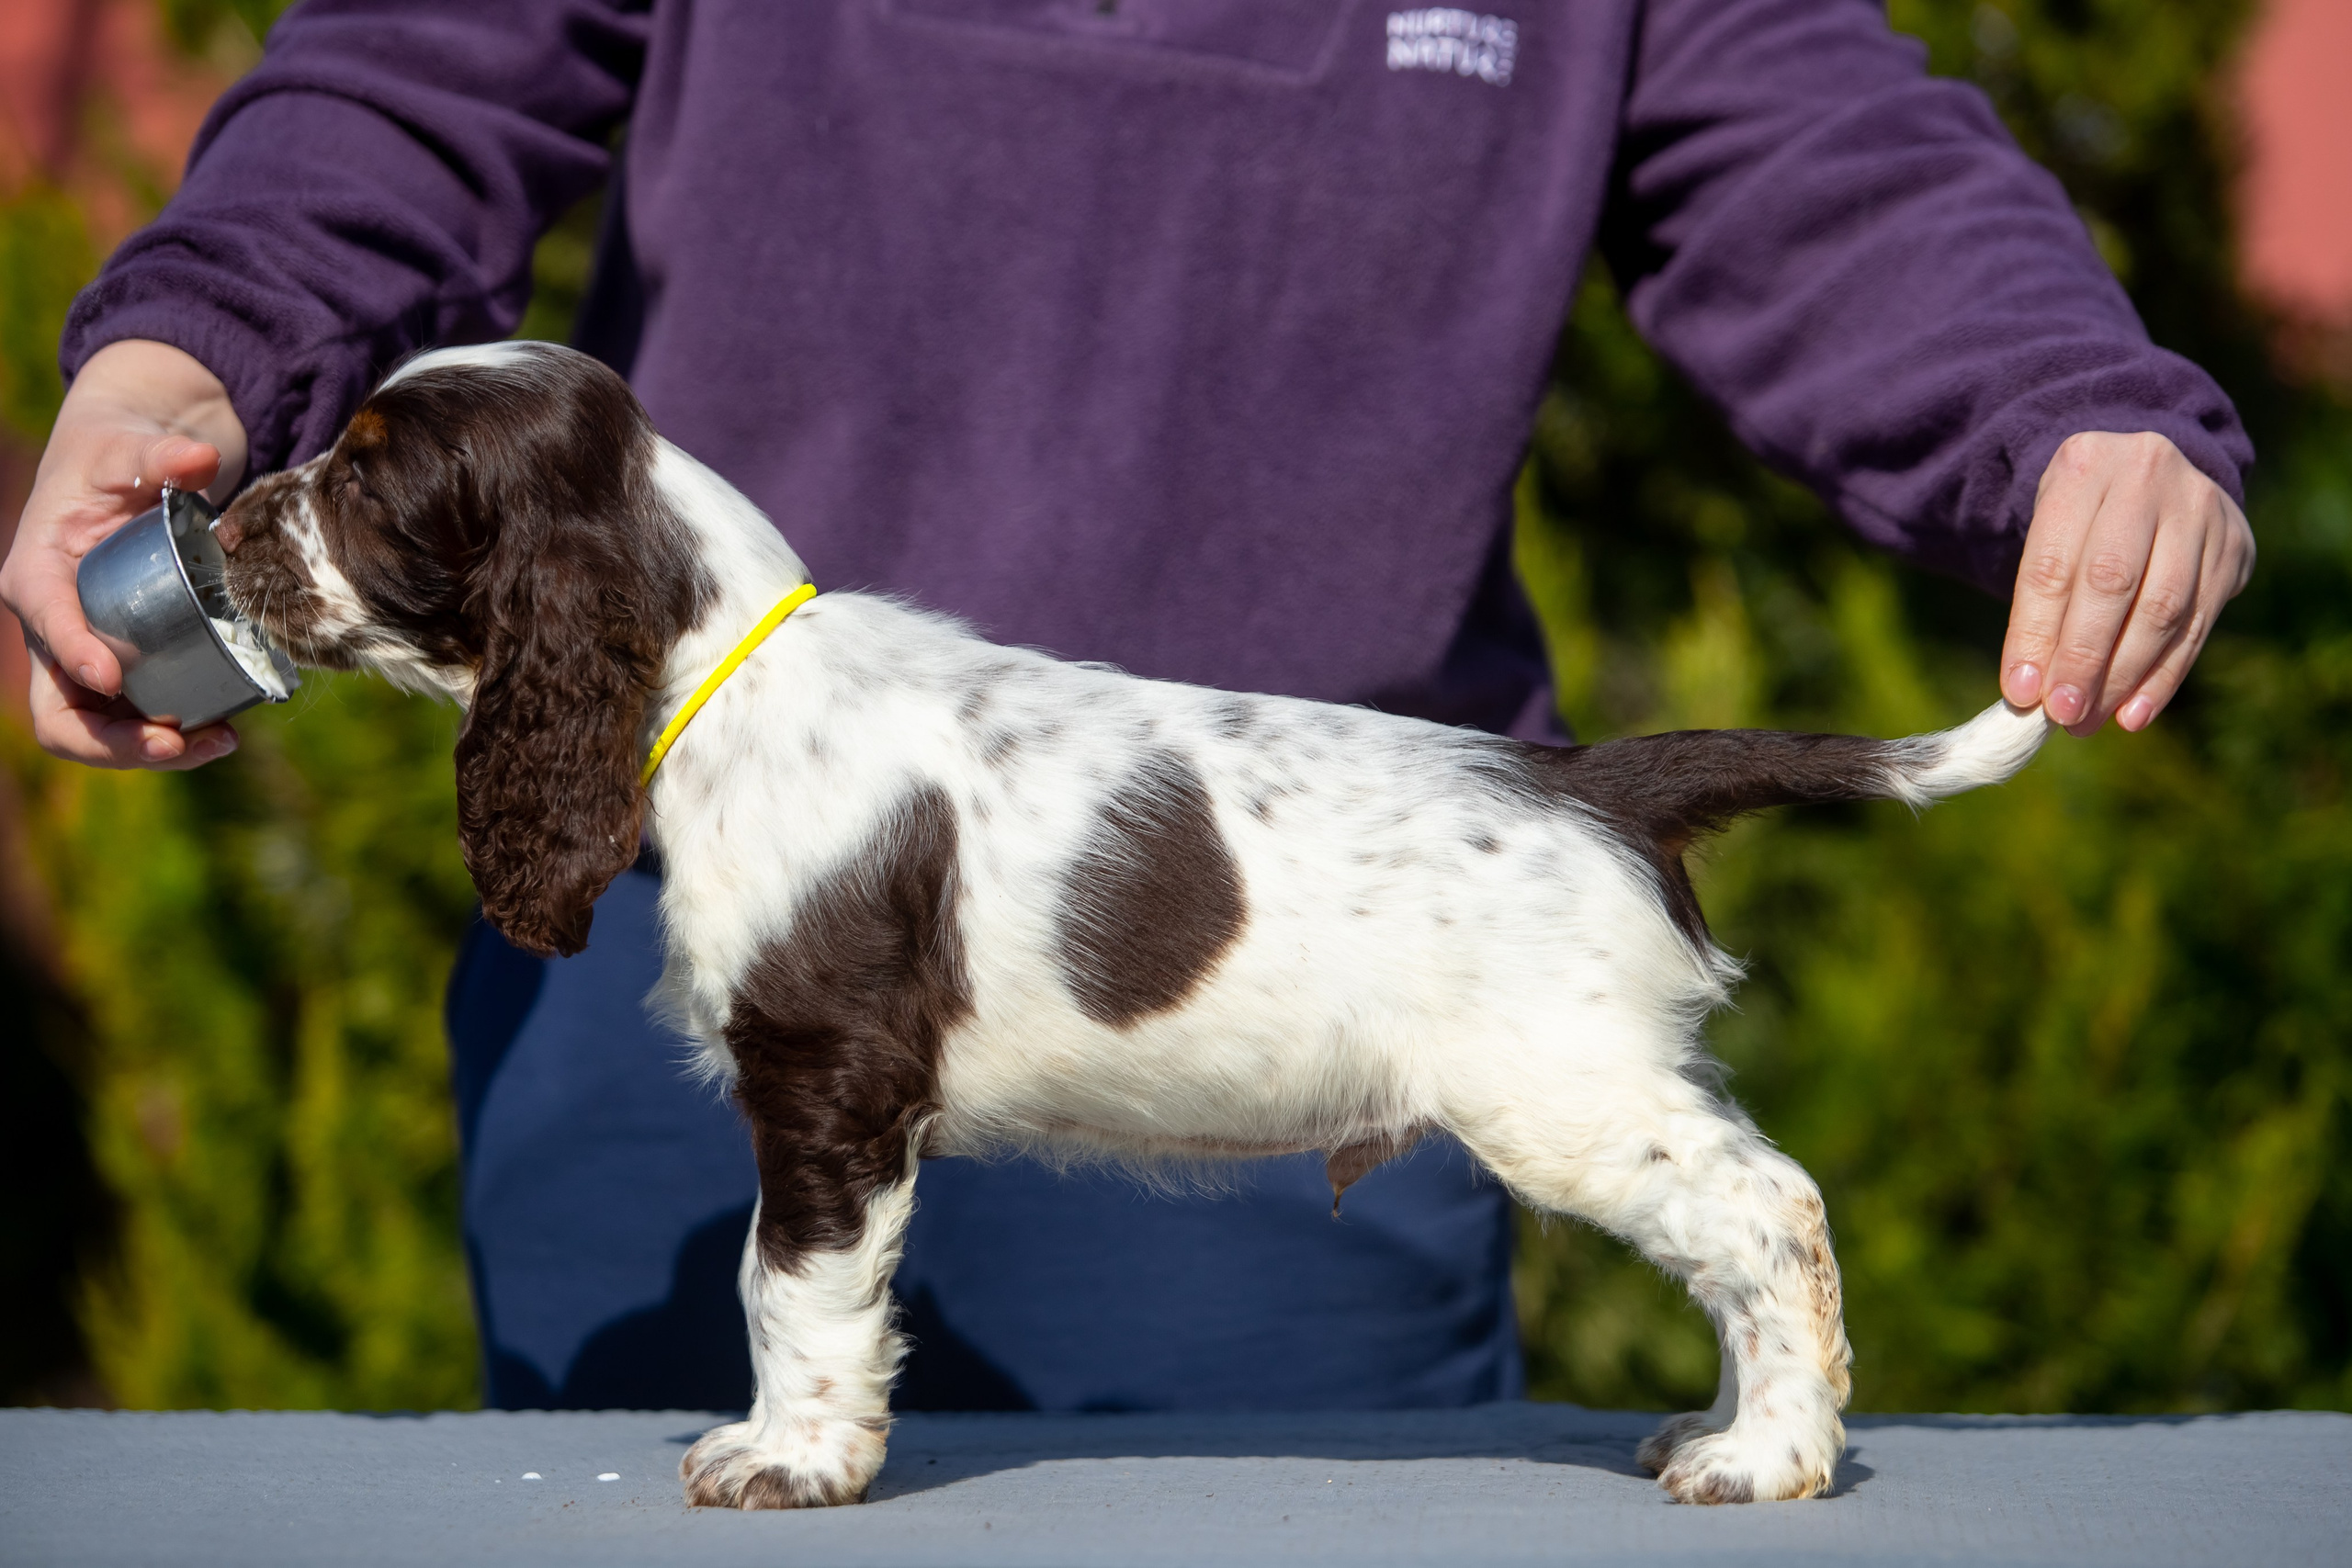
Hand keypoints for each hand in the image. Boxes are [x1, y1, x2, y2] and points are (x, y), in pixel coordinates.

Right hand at [2, 339, 251, 768]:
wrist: (135, 470)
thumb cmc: (121, 455)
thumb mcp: (133, 444)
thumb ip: (162, 452)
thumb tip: (199, 460)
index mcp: (38, 573)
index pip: (44, 620)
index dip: (74, 652)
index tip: (112, 676)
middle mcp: (55, 627)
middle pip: (58, 710)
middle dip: (111, 740)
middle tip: (176, 742)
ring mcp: (88, 655)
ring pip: (98, 729)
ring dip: (149, 751)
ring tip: (219, 741)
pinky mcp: (127, 666)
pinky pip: (138, 717)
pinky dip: (176, 735)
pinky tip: (225, 731)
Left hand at [1999, 430, 2254, 736]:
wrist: (2145, 474)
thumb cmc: (2079, 519)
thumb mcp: (2048, 534)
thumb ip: (2039, 604)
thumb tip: (2030, 692)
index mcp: (2082, 466)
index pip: (2053, 564)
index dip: (2035, 633)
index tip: (2021, 692)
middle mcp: (2146, 477)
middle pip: (2113, 583)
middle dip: (2084, 659)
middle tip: (2062, 714)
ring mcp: (2199, 508)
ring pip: (2163, 608)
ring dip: (2124, 677)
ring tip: (2089, 721)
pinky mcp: (2233, 545)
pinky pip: (2198, 623)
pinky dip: (2163, 676)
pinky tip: (2133, 713)